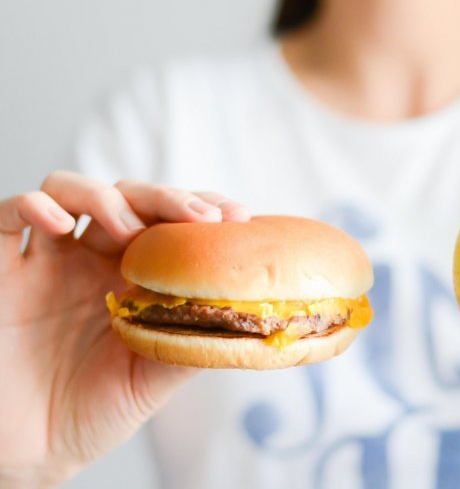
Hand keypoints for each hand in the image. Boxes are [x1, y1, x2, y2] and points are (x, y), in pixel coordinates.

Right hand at [0, 172, 250, 487]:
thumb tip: (248, 314)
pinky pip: (9, 215)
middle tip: (199, 218)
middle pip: (129, 196)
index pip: (171, 221)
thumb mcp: (154, 377)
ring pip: (70, 190)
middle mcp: (92, 259)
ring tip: (129, 230)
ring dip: (106, 197)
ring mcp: (46, 260)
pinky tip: (62, 224)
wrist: (30, 455)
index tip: (239, 217)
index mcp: (135, 276)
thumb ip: (191, 338)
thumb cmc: (93, 414)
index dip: (204, 209)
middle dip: (167, 197)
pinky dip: (35, 206)